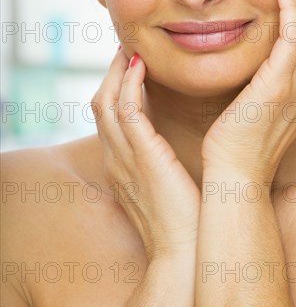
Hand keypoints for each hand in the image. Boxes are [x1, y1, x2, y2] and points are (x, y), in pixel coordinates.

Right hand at [92, 47, 200, 261]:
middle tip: (125, 51)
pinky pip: (127, 110)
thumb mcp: (165, 188)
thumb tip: (173, 146)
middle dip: (110, 75)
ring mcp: (124, 157)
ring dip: (117, 73)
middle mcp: (114, 158)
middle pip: (100, 104)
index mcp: (120, 166)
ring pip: (107, 102)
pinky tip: (142, 66)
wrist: (184, 254)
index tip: (130, 68)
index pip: (108, 118)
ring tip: (131, 51)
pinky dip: (130, 84)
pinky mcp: (142, 155)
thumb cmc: (183, 222)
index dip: (115, 89)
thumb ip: (161, 164)